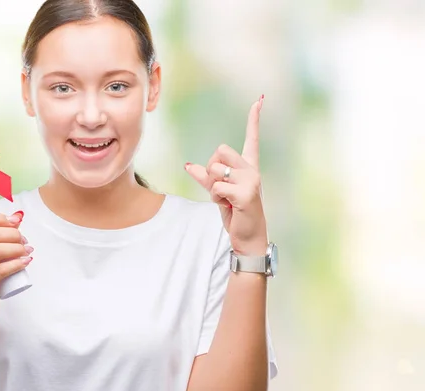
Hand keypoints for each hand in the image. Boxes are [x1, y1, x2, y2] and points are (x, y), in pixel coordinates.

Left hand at [185, 95, 267, 255]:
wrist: (247, 235)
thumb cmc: (235, 211)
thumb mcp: (217, 191)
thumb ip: (205, 177)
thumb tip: (188, 165)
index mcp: (248, 166)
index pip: (251, 138)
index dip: (254, 118)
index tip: (260, 98)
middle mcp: (252, 169)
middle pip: (221, 150)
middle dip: (211, 167)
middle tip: (220, 186)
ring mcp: (252, 180)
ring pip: (215, 168)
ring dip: (212, 186)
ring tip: (225, 198)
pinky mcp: (247, 193)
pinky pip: (217, 186)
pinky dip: (215, 197)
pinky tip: (228, 205)